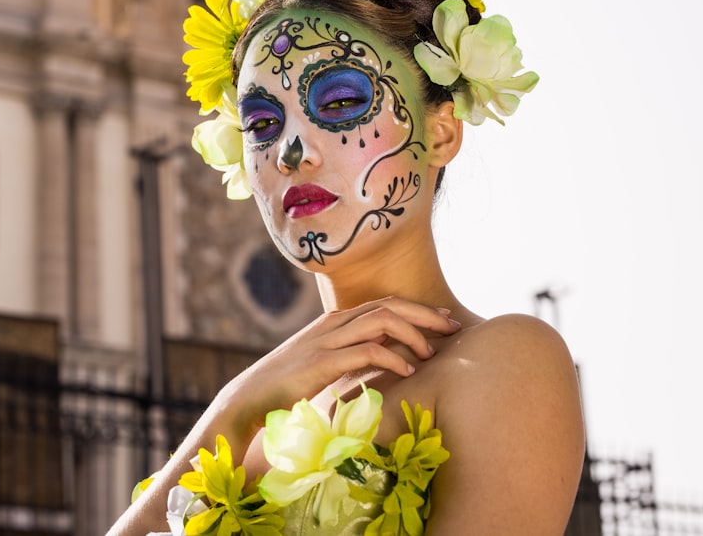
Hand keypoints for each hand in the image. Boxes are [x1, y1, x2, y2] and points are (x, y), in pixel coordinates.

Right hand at [212, 296, 461, 444]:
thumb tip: (382, 357)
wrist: (248, 400)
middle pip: (389, 305)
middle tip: (455, 328)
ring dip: (413, 333)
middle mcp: (332, 324)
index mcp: (334, 322)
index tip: (445, 319)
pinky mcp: (321, 363)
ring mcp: (326, 341)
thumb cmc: (286, 387)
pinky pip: (367, 352)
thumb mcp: (323, 364)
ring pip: (381, 320)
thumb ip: (349, 355)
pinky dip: (393, 357)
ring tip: (431, 353)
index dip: (418, 308)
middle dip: (426, 314)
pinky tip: (408, 369)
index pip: (384, 303)